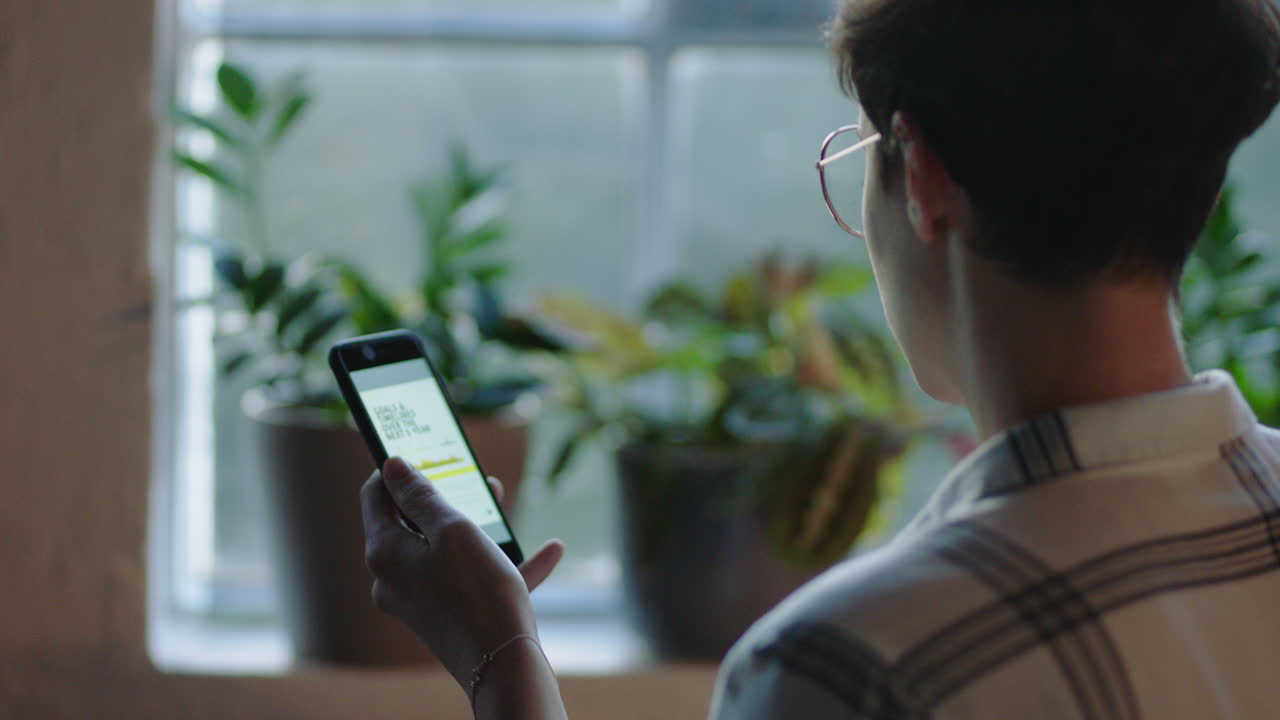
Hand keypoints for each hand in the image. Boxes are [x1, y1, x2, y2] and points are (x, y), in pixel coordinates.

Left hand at [361, 457, 564, 687]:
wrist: (503, 665)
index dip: (394, 469)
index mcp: (385, 553)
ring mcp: (419, 599)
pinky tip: (549, 552)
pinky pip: (471, 580)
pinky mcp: (445, 615)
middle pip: (410, 522)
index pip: (375, 495)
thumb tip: (392, 464)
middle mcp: (393, 578)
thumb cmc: (478, 593)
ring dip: (476, 525)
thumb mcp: (453, 530)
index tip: (421, 451)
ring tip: (503, 503)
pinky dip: (502, 563)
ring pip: (444, 549)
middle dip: (445, 496)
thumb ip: (421, 494)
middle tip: (468, 476)